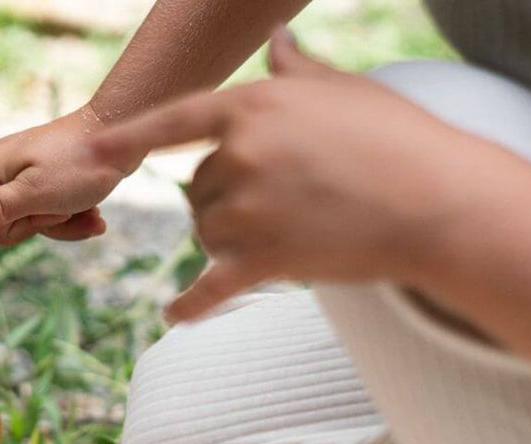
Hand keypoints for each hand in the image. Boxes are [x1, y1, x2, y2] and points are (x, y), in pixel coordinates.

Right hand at [0, 105, 135, 246]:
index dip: (33, 225)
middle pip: (22, 226)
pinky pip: (55, 208)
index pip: (2, 231)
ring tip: (91, 206)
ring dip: (71, 220)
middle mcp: (3, 168)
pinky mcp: (46, 172)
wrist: (120, 134)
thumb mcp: (36, 194)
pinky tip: (94, 208)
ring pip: (42, 221)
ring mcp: (25, 170)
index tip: (52, 202)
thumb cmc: (80, 166)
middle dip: (54, 224)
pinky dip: (76, 212)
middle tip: (74, 202)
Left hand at [88, 27, 480, 321]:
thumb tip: (277, 40)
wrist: (438, 202)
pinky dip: (190, 305)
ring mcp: (250, 211)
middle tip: (276, 203)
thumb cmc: (396, 139)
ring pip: (206, 233)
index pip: (175, 122)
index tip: (92, 153)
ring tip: (283, 232)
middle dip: (221, 198)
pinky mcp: (265, 261)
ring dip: (227, 239)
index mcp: (253, 107)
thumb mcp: (343, 89)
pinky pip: (211, 288)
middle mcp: (241, 156)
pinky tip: (171, 317)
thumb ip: (296, 70)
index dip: (129, 139)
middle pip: (197, 188)